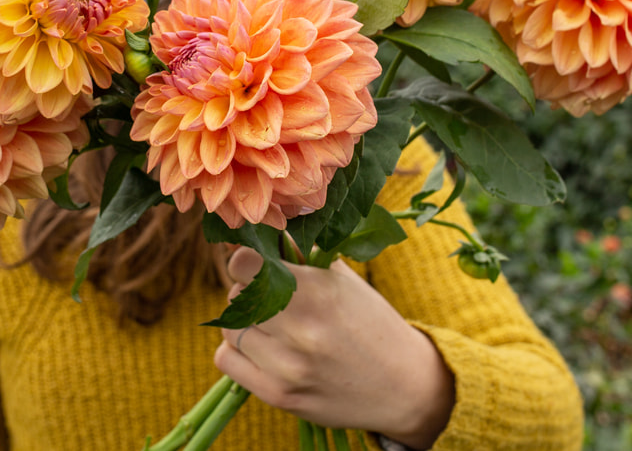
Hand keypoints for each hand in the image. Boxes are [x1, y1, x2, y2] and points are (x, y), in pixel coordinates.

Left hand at [213, 247, 454, 448]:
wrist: (404, 386)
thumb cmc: (372, 323)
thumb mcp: (344, 280)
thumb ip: (302, 255)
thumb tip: (262, 234)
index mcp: (317, 293)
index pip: (245, 266)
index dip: (246, 261)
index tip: (255, 264)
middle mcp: (300, 331)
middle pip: (236, 297)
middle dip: (247, 291)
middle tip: (269, 295)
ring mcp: (288, 368)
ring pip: (230, 329)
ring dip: (244, 322)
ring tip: (271, 324)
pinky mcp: (280, 396)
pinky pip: (228, 362)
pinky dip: (237, 351)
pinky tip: (262, 348)